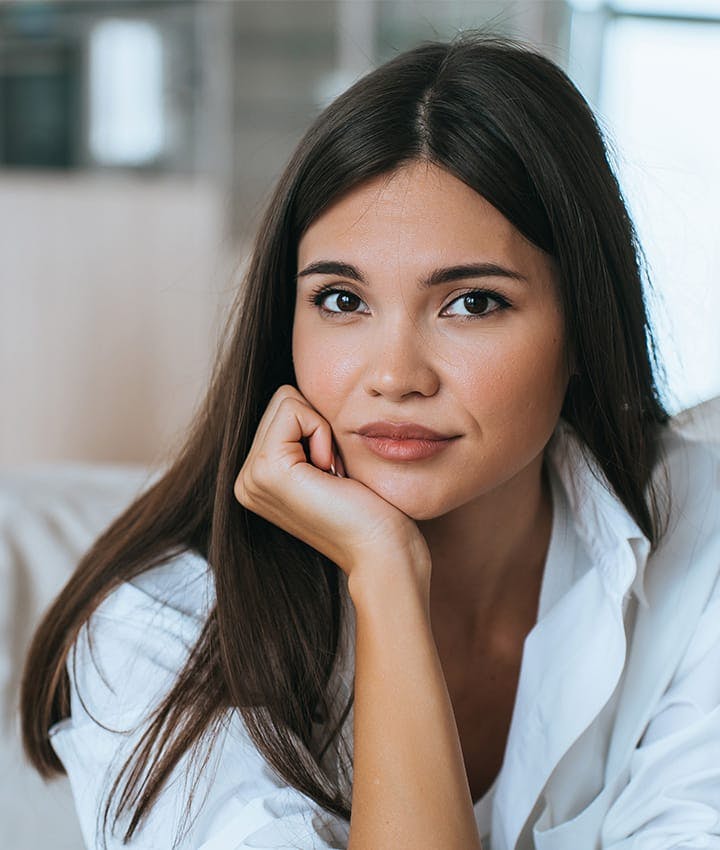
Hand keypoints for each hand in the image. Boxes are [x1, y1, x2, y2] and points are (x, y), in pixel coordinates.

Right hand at [233, 385, 429, 582]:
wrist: (382, 549)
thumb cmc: (372, 509)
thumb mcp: (330, 463)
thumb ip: (307, 435)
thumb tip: (305, 394)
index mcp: (257, 478)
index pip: (283, 408)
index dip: (320, 427)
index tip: (335, 472)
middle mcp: (245, 480)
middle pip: (281, 399)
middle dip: (318, 425)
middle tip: (335, 473)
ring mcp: (250, 478)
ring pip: (286, 399)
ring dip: (322, 431)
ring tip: (332, 476)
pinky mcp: (266, 470)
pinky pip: (294, 409)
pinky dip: (322, 433)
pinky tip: (331, 474)